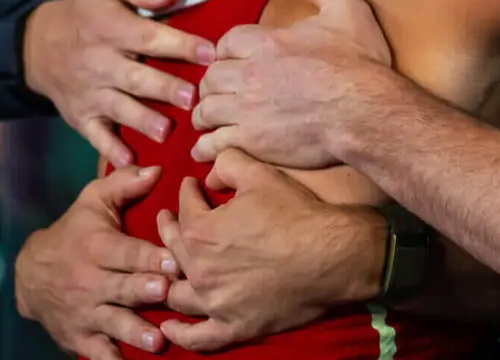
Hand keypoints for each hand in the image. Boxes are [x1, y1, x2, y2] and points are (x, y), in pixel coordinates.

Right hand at [15, 165, 177, 359]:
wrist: (30, 274)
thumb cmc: (75, 231)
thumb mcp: (93, 201)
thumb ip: (124, 183)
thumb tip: (158, 167)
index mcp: (97, 247)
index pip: (127, 252)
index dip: (151, 256)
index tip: (175, 260)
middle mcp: (91, 281)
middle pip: (123, 288)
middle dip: (144, 290)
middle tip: (166, 292)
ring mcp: (86, 312)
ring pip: (113, 323)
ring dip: (134, 331)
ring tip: (156, 340)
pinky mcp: (80, 337)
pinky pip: (96, 353)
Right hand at [23, 0, 212, 166]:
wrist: (38, 45)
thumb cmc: (87, 11)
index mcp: (108, 28)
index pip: (147, 37)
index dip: (179, 45)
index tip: (210, 52)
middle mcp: (98, 62)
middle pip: (135, 77)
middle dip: (164, 88)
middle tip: (193, 98)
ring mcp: (89, 93)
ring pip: (119, 109)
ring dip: (143, 121)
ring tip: (166, 132)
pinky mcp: (82, 117)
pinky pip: (96, 136)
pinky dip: (111, 150)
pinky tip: (130, 161)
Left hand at [155, 151, 383, 351]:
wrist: (333, 256)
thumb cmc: (297, 213)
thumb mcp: (260, 174)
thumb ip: (227, 163)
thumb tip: (209, 172)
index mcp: (201, 232)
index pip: (184, 208)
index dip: (187, 192)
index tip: (191, 186)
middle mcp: (200, 270)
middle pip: (173, 250)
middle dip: (169, 229)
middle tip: (168, 219)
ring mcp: (216, 302)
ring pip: (178, 293)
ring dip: (167, 279)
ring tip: (165, 269)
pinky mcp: (235, 326)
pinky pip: (198, 337)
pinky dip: (181, 333)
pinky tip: (169, 328)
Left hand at [190, 0, 394, 167]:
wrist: (365, 111)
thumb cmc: (359, 64)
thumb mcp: (348, 12)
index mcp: (266, 42)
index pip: (226, 42)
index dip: (226, 52)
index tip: (231, 61)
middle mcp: (248, 73)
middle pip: (210, 77)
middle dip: (212, 84)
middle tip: (218, 92)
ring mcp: (246, 109)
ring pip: (206, 109)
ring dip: (206, 114)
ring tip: (209, 120)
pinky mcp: (251, 140)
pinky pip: (213, 142)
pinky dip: (206, 146)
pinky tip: (205, 149)